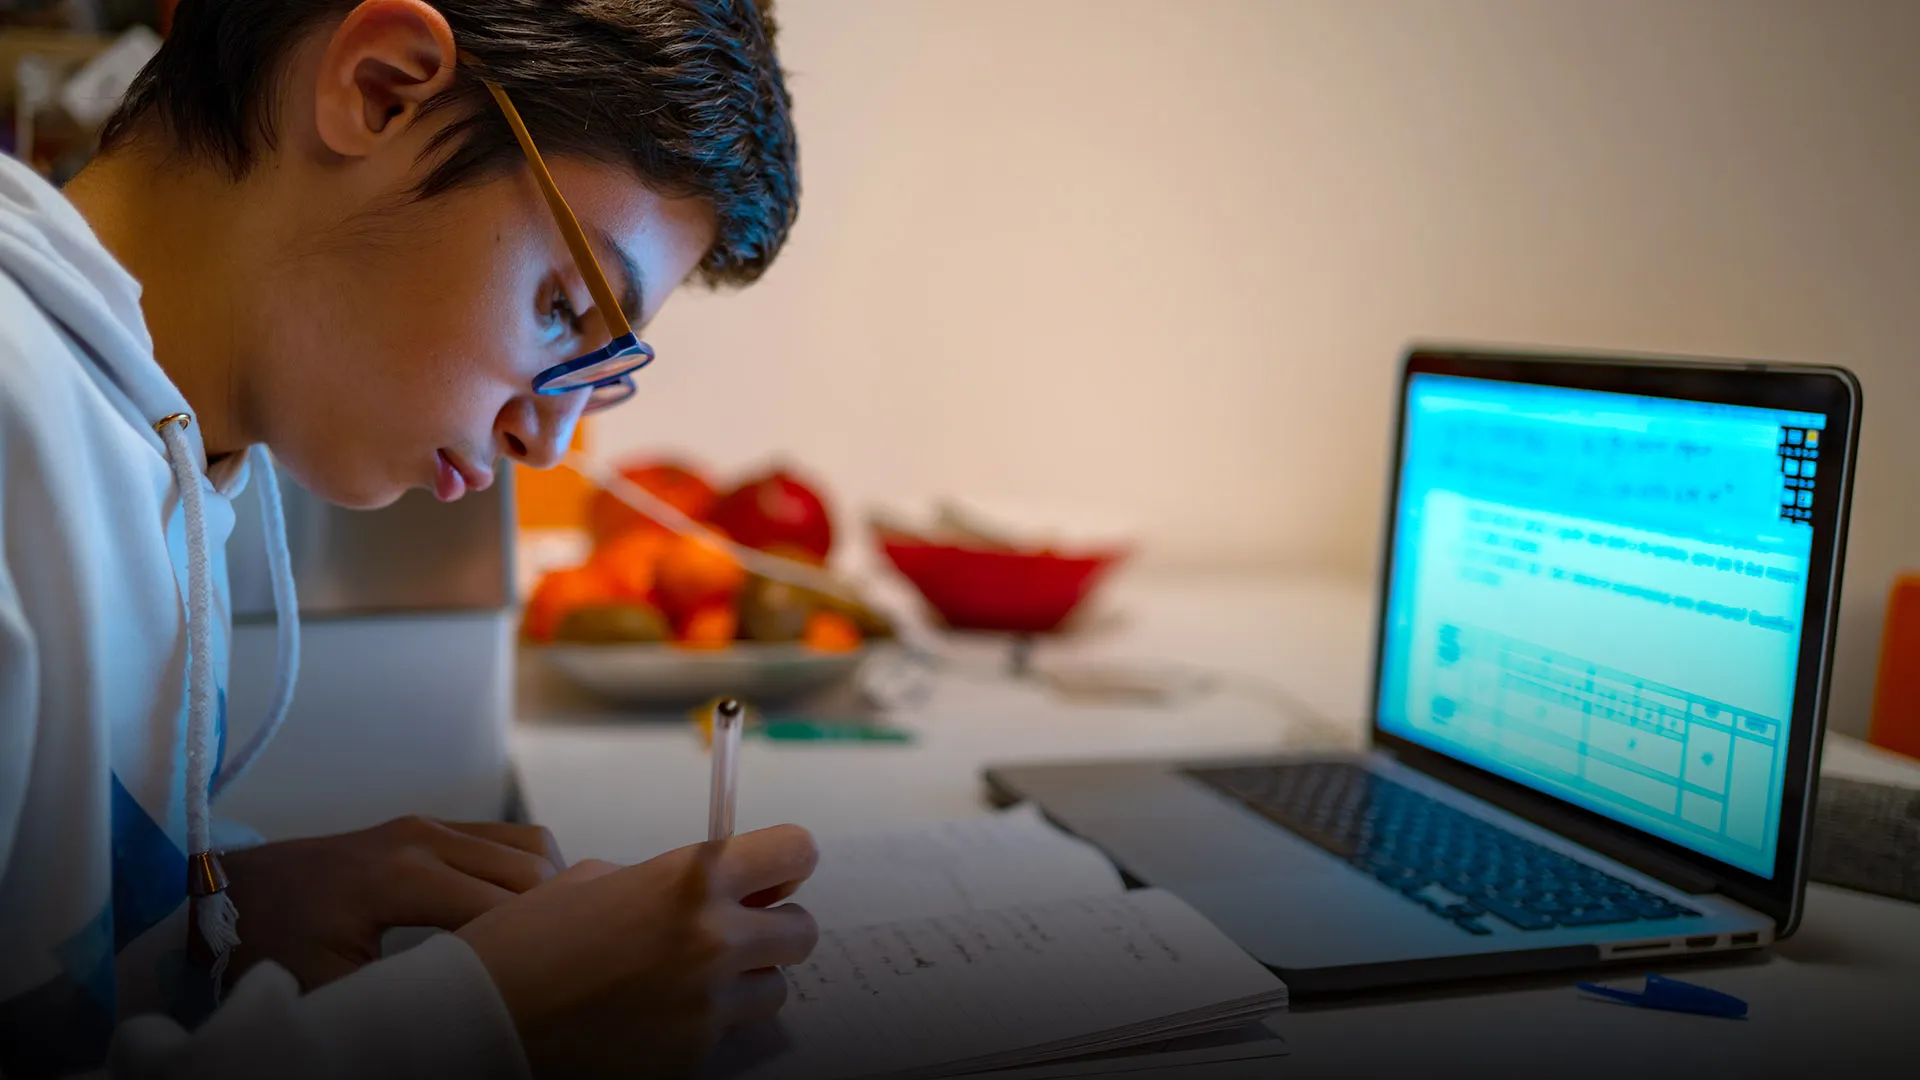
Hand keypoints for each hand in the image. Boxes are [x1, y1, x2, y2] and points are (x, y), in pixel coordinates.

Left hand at [221, 816, 563, 987]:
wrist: (228, 891)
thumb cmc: (272, 943)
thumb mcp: (329, 987)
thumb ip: (401, 995)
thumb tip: (458, 1014)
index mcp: (404, 876)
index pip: (506, 907)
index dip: (533, 946)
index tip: (545, 983)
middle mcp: (426, 837)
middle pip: (531, 868)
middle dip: (553, 914)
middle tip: (558, 965)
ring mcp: (429, 825)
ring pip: (529, 843)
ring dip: (547, 887)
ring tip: (546, 937)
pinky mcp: (428, 826)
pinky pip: (504, 838)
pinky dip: (526, 871)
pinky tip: (521, 912)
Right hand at [458, 824, 819, 1078]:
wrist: (478, 1022)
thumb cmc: (523, 945)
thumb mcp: (594, 879)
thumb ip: (669, 879)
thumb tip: (719, 886)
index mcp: (690, 881)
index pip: (794, 851)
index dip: (787, 861)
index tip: (774, 872)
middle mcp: (711, 941)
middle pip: (802, 931)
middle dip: (774, 928)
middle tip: (736, 930)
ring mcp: (705, 1005)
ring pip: (771, 990)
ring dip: (742, 981)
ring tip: (684, 977)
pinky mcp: (691, 1057)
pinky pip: (723, 1033)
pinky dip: (699, 1024)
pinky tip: (650, 1013)